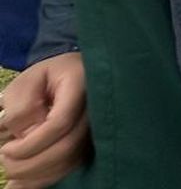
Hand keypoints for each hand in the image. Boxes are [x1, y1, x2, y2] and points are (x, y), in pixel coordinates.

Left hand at [0, 52, 90, 188]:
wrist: (72, 76)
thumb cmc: (46, 77)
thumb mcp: (26, 82)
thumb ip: (22, 106)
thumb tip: (26, 135)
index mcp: (80, 85)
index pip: (60, 122)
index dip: (32, 143)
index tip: (7, 149)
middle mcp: (95, 109)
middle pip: (68, 147)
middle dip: (30, 163)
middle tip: (4, 159)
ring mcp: (97, 128)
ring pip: (70, 161)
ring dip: (36, 174)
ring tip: (11, 168)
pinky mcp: (91, 143)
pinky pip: (71, 167)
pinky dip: (45, 179)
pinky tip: (23, 184)